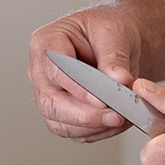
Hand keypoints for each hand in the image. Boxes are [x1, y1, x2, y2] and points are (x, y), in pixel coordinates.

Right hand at [28, 7, 143, 142]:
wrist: (117, 43)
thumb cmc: (108, 31)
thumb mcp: (114, 32)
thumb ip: (114, 57)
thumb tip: (119, 81)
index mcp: (46, 43)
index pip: (55, 70)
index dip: (78, 88)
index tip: (102, 100)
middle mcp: (41, 72)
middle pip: (52, 103)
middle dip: (85, 116)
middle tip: (116, 116)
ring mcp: (49, 95)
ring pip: (61, 123)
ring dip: (95, 126)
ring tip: (124, 118)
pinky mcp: (62, 114)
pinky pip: (75, 132)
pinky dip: (99, 132)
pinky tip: (119, 123)